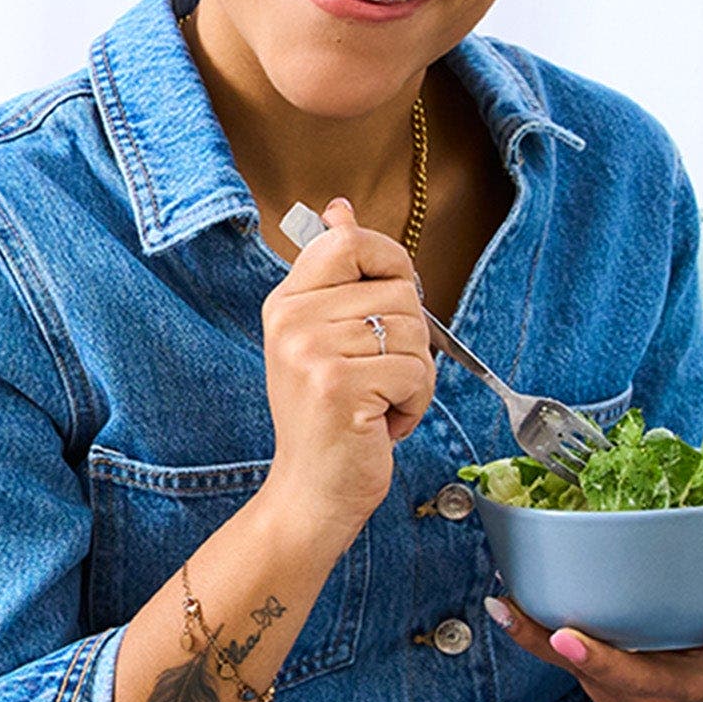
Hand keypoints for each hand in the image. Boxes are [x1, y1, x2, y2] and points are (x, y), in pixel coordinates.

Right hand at [262, 197, 434, 526]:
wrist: (311, 492)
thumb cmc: (329, 419)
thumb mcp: (323, 339)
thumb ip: (337, 277)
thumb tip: (340, 210)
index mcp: (286, 303)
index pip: (349, 241)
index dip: (390, 262)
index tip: (389, 298)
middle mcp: (292, 321)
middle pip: (399, 293)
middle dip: (409, 341)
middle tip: (377, 377)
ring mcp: (312, 353)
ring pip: (414, 334)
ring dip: (414, 377)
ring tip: (377, 402)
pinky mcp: (340, 386)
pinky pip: (416, 372)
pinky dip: (414, 404)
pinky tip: (380, 423)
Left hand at [483, 593, 702, 701]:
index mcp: (665, 692)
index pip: (628, 678)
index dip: (596, 659)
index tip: (567, 638)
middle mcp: (625, 696)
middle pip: (578, 668)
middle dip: (541, 638)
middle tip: (508, 607)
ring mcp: (601, 688)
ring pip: (558, 661)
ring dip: (530, 629)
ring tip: (502, 594)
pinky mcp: (587, 674)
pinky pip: (555, 652)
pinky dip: (533, 628)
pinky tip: (509, 601)